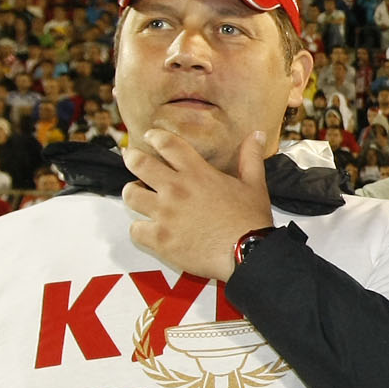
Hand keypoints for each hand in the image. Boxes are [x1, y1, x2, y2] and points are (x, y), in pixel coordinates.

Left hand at [119, 130, 274, 281]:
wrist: (247, 253)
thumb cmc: (250, 220)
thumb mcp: (255, 184)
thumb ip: (251, 158)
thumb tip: (257, 134)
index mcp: (197, 173)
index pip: (167, 144)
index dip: (155, 137)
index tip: (150, 136)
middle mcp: (176, 189)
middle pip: (139, 163)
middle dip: (132, 158)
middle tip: (132, 159)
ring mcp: (164, 214)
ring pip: (131, 195)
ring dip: (133, 193)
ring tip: (139, 196)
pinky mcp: (159, 238)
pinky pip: (135, 229)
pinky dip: (140, 229)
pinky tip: (149, 229)